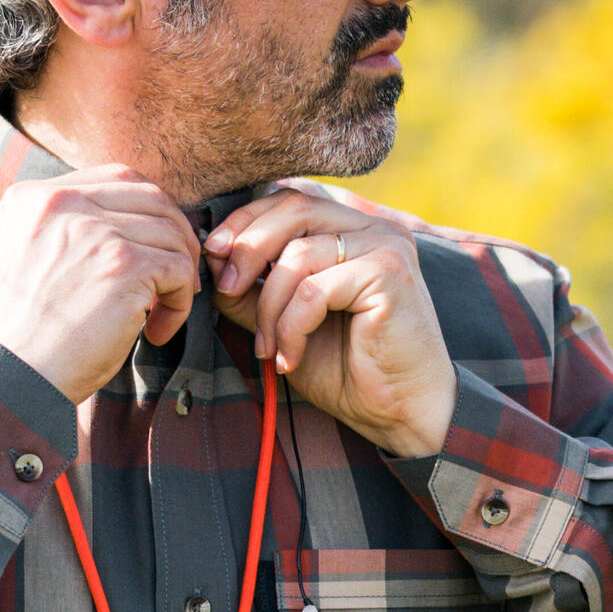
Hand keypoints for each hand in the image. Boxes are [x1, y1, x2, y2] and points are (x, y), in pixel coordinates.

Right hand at [0, 170, 204, 403]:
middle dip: (177, 237)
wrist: (11, 375)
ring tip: (162, 313)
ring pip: (172, 235)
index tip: (154, 248)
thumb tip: (128, 223)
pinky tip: (157, 332)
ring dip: (180, 276)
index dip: (148, 210)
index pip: (117, 178)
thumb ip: (65, 230)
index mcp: (34, 197)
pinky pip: (179, 270)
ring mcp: (95, 231)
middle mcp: (62, 202)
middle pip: (153, 197)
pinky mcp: (124, 264)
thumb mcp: (26, 258)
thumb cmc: (22, 333)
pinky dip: (180, 303)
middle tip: (178, 279)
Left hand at [207, 187, 456, 458]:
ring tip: (269, 347)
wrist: (402, 413)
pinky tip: (291, 357)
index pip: (291, 199)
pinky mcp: (390, 275)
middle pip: (294, 209)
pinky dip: (291, 327)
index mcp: (354, 227)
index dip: (246, 220)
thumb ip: (254, 288)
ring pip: (298, 255)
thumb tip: (211, 258)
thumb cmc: (349, 369)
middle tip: (226, 291)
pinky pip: (314, 290)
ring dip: (270, 307)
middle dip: (247, 249)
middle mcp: (375, 226)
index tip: (213, 254)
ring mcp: (386, 246)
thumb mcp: (285, 321)